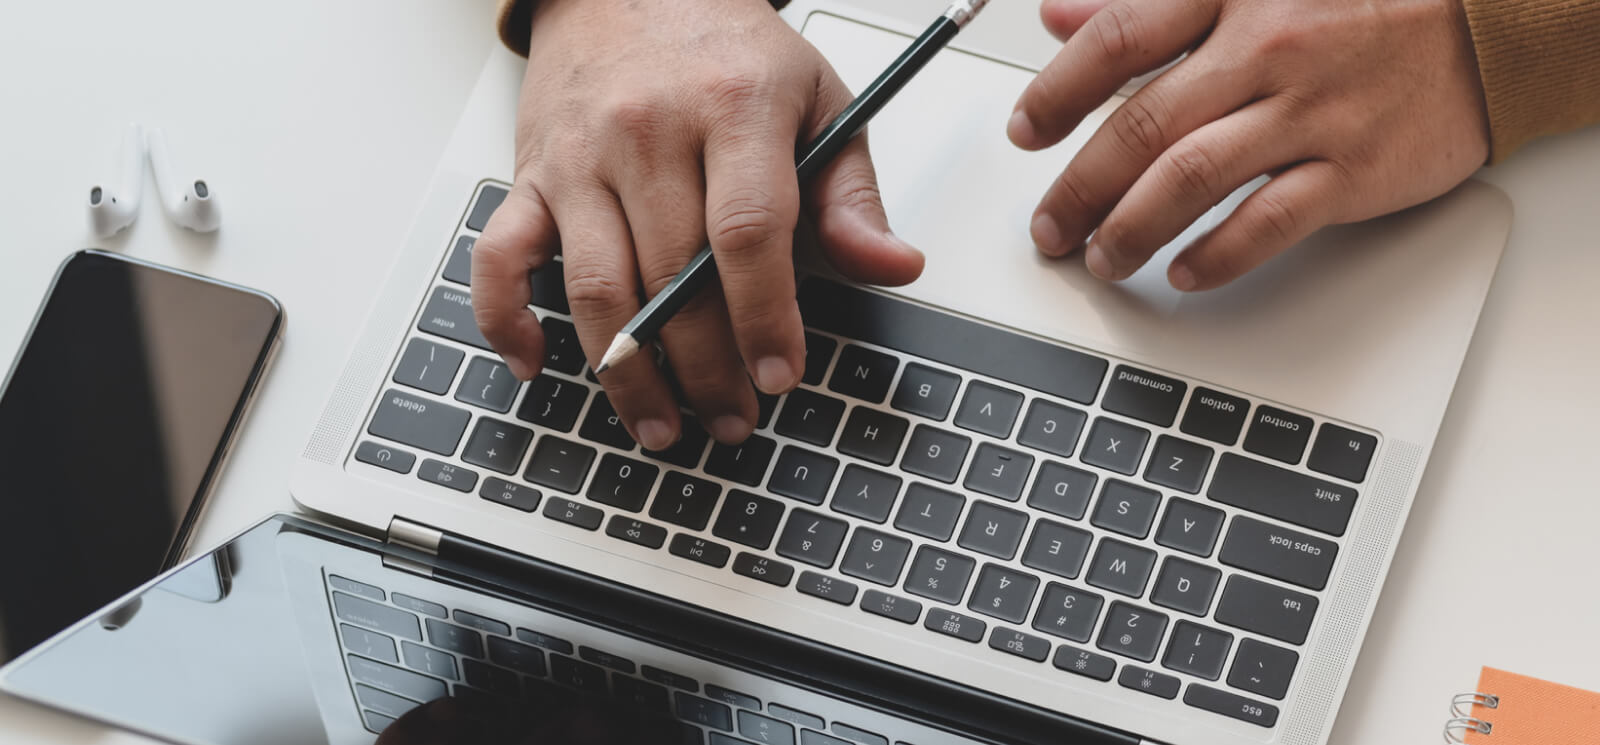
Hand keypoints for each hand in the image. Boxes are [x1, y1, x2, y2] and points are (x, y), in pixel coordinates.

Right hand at [473, 0, 922, 449]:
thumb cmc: (726, 50)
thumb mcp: (816, 99)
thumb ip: (851, 194)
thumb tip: (892, 267)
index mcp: (733, 107)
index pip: (748, 231)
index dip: (765, 316)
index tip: (779, 375)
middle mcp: (648, 132)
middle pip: (673, 275)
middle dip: (706, 367)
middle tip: (733, 419)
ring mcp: (580, 157)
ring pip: (596, 286)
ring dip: (627, 372)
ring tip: (662, 424)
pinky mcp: (530, 174)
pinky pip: (499, 256)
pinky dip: (508, 319)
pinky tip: (537, 366)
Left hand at [1009, 0, 1490, 290]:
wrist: (1489, 26)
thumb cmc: (1359, 5)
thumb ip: (1146, 1)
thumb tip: (1059, 19)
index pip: (1118, 42)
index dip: (1056, 93)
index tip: (1023, 134)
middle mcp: (1265, 50)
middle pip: (1141, 126)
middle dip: (1078, 186)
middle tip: (1047, 226)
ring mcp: (1309, 112)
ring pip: (1191, 178)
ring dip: (1129, 229)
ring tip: (1099, 259)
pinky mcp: (1353, 169)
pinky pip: (1267, 222)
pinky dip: (1216, 255)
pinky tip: (1181, 272)